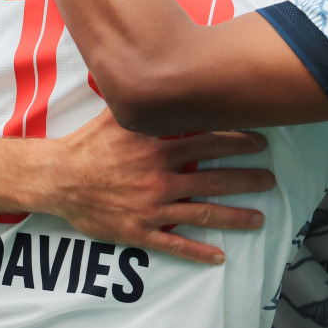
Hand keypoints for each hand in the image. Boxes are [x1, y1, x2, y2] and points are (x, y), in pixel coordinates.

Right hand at [32, 108, 274, 265]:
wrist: (57, 178)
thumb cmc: (87, 144)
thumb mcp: (117, 116)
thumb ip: (146, 103)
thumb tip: (162, 70)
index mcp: (158, 148)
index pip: (209, 143)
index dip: (238, 142)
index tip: (260, 141)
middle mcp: (160, 178)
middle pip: (215, 179)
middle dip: (247, 179)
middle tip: (270, 179)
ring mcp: (152, 208)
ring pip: (202, 213)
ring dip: (234, 216)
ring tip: (259, 218)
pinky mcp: (139, 231)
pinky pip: (174, 244)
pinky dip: (198, 251)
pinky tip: (219, 256)